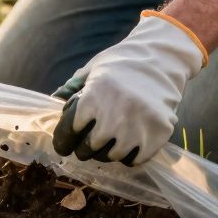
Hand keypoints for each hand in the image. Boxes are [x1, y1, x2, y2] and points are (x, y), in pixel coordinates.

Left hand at [52, 12, 206, 164]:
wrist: (164, 59)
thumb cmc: (124, 61)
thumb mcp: (94, 68)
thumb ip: (73, 86)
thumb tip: (54, 100)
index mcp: (93, 98)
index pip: (68, 131)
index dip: (63, 140)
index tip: (63, 144)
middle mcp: (113, 117)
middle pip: (88, 148)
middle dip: (83, 148)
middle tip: (86, 145)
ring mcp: (137, 129)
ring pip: (111, 156)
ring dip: (106, 152)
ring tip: (109, 142)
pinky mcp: (157, 136)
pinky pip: (134, 159)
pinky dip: (128, 155)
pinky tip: (128, 143)